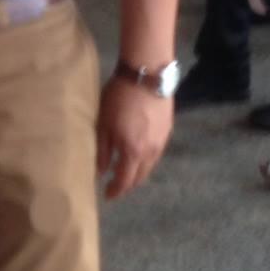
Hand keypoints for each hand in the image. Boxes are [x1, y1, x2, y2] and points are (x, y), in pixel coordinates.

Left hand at [97, 76, 173, 200]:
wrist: (147, 75)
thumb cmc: (119, 98)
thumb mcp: (104, 124)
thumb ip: (103, 150)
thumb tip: (101, 171)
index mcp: (133, 152)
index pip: (125, 181)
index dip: (116, 191)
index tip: (108, 195)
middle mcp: (151, 152)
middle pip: (140, 177)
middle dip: (128, 184)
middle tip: (117, 185)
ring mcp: (162, 141)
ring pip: (150, 166)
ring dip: (138, 172)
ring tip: (126, 170)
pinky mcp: (168, 130)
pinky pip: (156, 153)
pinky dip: (146, 159)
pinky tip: (139, 153)